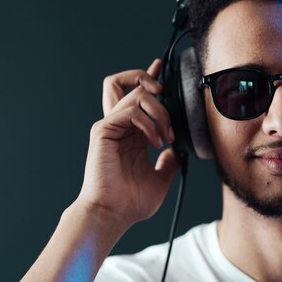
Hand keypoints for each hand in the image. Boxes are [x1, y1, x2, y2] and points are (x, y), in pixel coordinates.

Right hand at [75, 58, 179, 227]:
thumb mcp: (160, 179)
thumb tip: (178, 153)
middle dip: (152, 81)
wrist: (113, 215)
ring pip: (135, 93)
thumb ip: (169, 163)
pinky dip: (149, 123)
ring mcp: (110, 126)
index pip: (138, 97)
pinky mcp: (103, 130)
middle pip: (128, 82)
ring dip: (159, 111)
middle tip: (168, 100)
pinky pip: (131, 111)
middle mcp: (120, 126)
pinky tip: (156, 142)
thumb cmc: (131, 202)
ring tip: (166, 136)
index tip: (161, 67)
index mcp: (131, 134)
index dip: (149, 78)